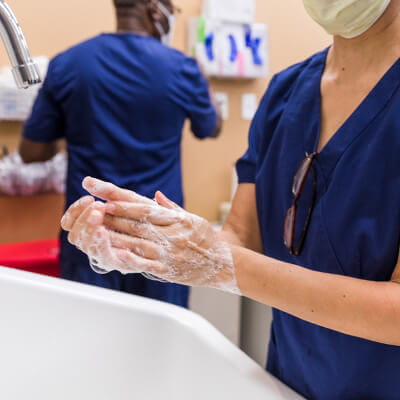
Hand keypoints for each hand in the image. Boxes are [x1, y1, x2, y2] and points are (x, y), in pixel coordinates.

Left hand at [61, 177, 240, 293]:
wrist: (224, 264)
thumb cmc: (206, 238)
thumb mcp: (193, 218)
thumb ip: (171, 208)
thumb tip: (156, 195)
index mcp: (175, 219)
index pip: (145, 206)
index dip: (125, 201)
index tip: (106, 196)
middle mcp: (170, 233)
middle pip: (136, 222)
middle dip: (112, 214)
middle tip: (91, 207)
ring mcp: (168, 252)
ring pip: (137, 241)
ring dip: (114, 234)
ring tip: (93, 228)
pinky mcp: (168, 269)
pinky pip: (146, 264)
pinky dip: (131, 258)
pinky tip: (115, 254)